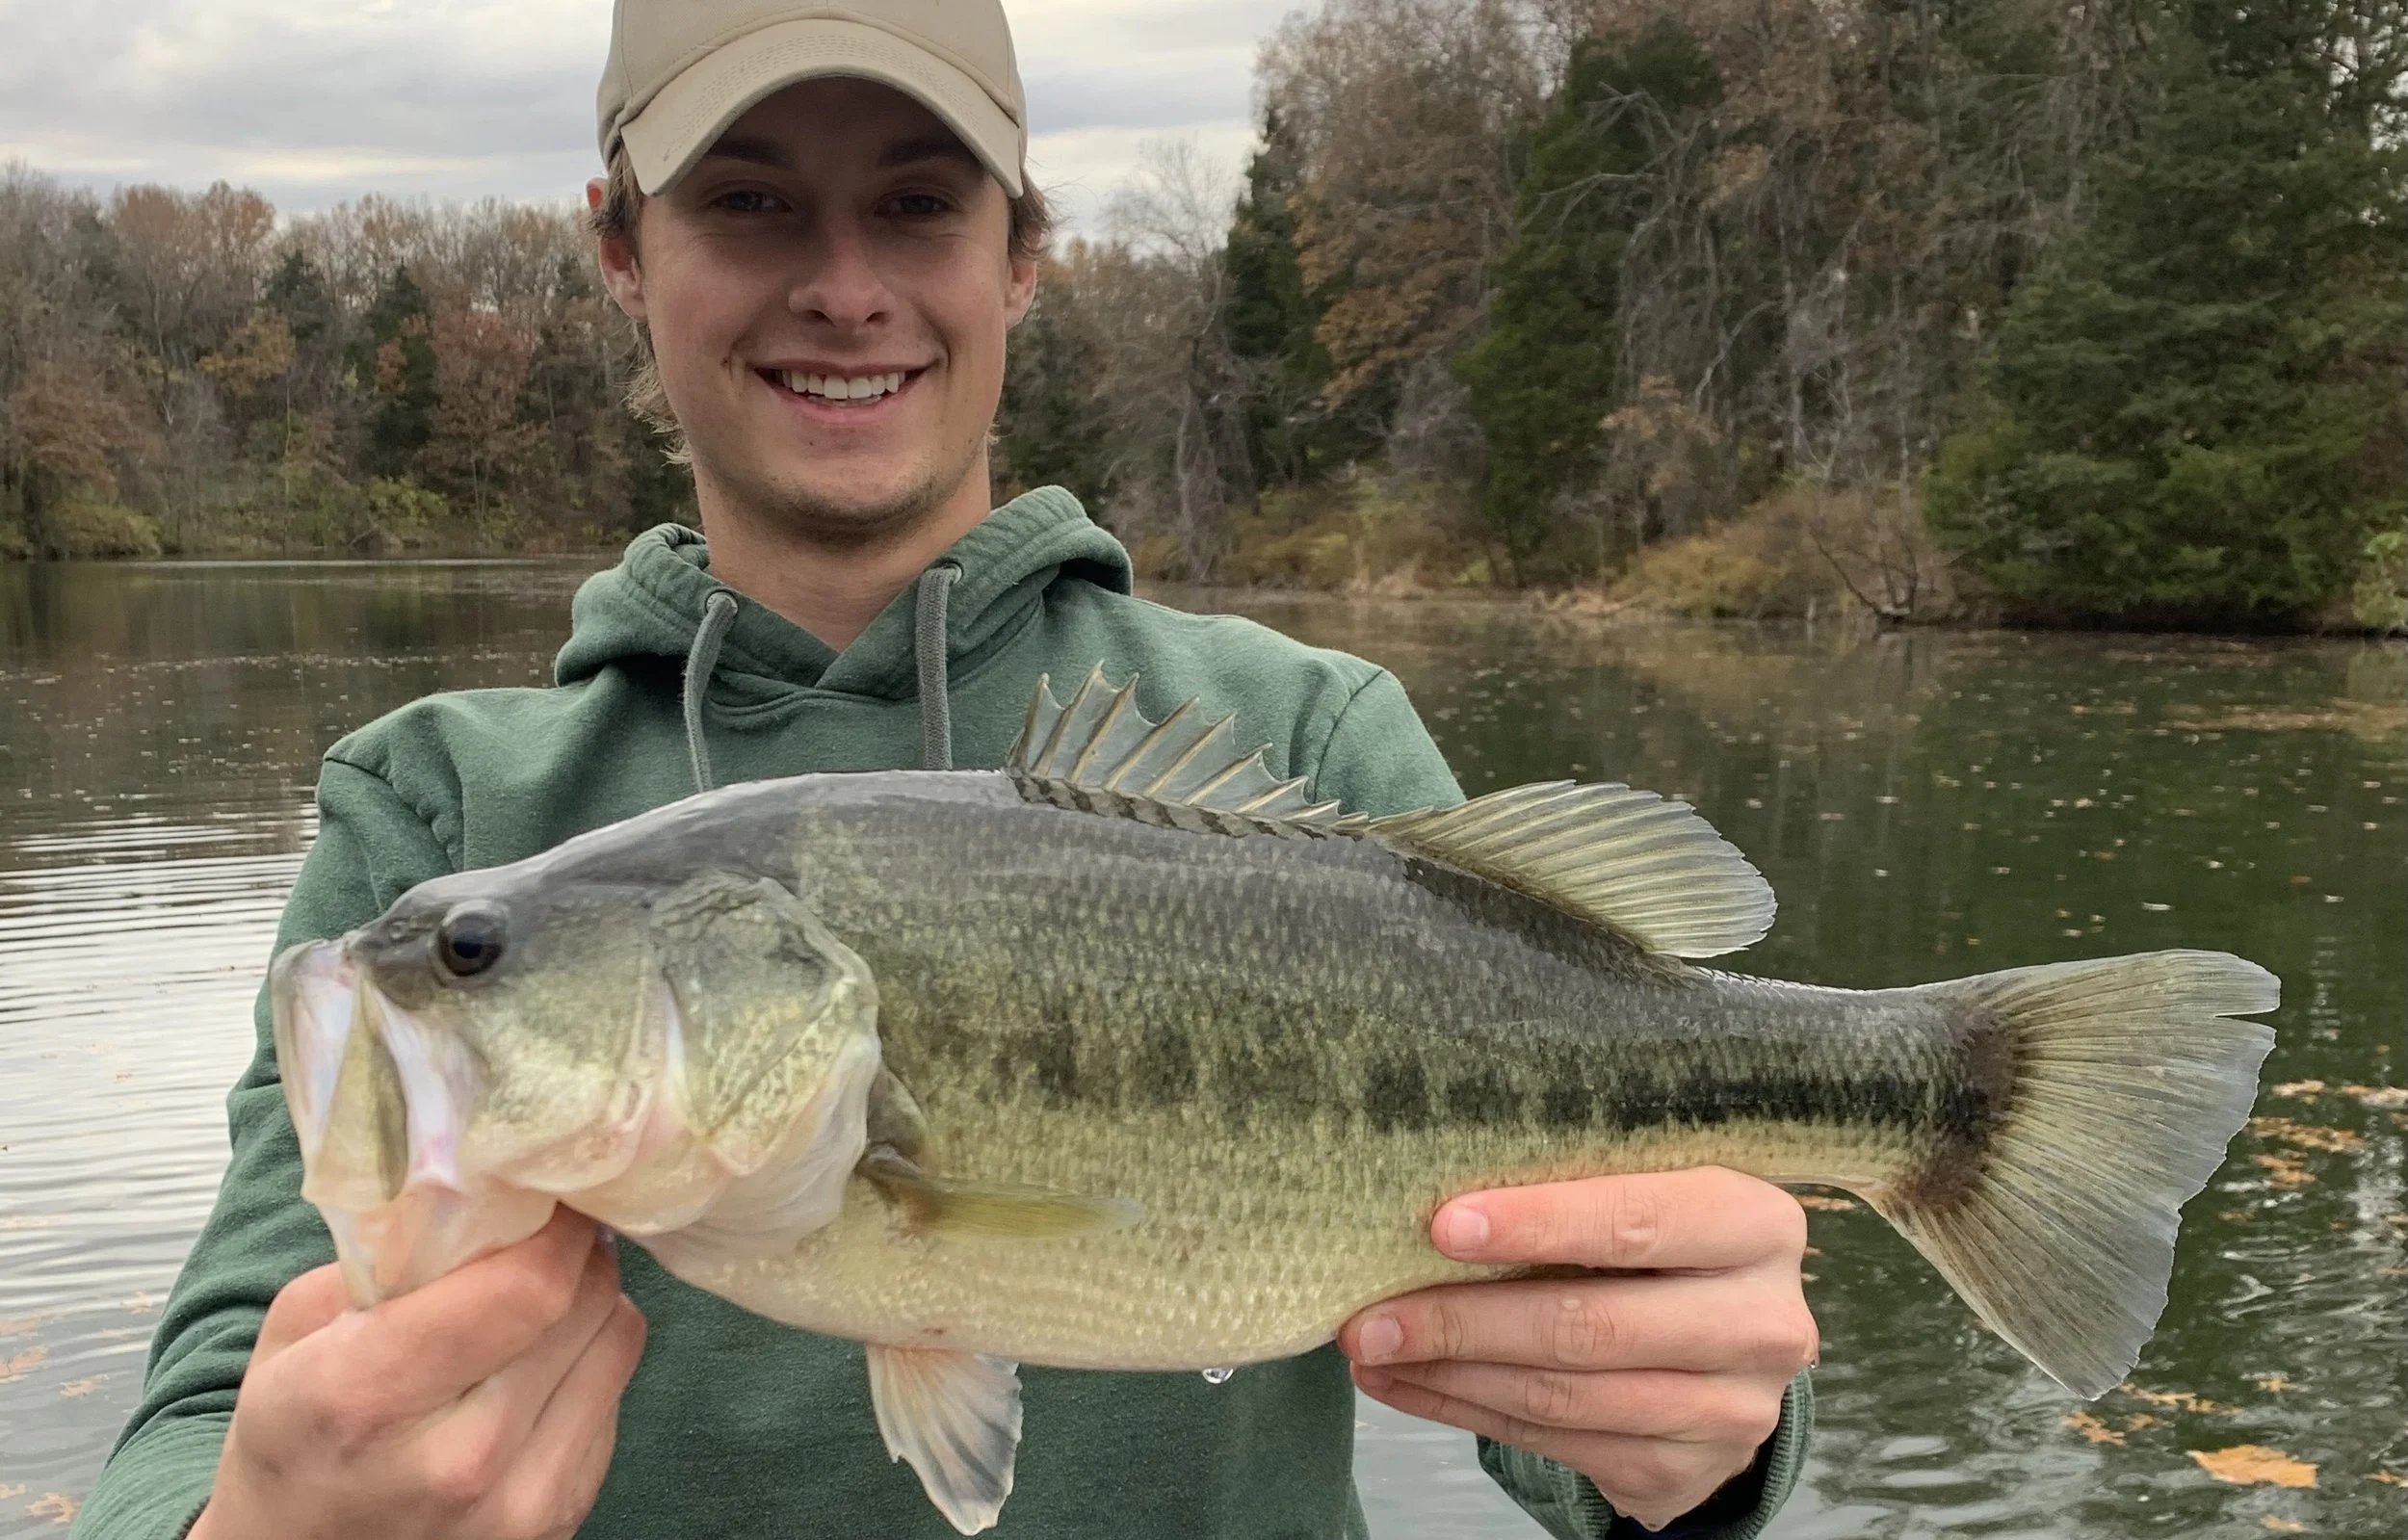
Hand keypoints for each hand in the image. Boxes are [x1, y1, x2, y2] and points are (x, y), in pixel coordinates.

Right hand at [190, 1208, 646, 1539]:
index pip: (525, 1287)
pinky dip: (588, 1366)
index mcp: (366, 1396)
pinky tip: (536, 1369)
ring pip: (617, 1344)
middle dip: (575, 1251)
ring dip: (592, 1304)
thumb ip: (386, 1254)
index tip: (547, 1195)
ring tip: (541, 1299)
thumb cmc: (294, 1438)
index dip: (553, 1226)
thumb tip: (490, 1187)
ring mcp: (517, 1505)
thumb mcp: (296, 1333)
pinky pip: (614, 1401)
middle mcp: (454, 1461)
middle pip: (584, 1306)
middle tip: (550, 1231)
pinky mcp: (560, 1521)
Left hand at [1340, 1167, 1815, 1532]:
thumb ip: (1582, 1185)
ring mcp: (1728, 1407)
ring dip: (1451, 1373)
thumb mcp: (1655, 1193)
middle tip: (1371, 1316)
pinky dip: (1468, 1411)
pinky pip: (1553, 1441)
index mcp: (1757, 1225)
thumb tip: (1434, 1184)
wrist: (1730, 1351)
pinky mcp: (1683, 1468)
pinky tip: (1412, 1384)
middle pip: (1590, 1323)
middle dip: (1463, 1318)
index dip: (1540, 1223)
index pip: (1640, 1220)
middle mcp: (1760, 1322)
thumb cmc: (1666, 1247)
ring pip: (1562, 1393)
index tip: (1445, 1225)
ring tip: (1373, 1348)